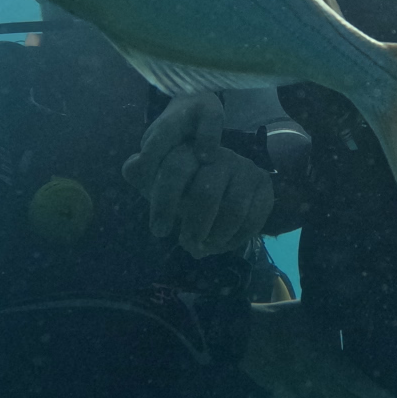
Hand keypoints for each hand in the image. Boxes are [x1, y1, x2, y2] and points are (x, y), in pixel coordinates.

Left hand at [122, 93, 275, 256]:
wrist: (224, 181)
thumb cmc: (182, 184)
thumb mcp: (157, 179)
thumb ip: (142, 174)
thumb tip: (133, 168)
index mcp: (189, 149)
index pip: (176, 169)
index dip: (165, 202)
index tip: (159, 231)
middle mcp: (219, 154)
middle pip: (206, 193)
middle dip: (193, 226)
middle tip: (185, 245)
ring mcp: (244, 168)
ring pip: (233, 209)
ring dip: (216, 237)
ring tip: (203, 248)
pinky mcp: (263, 185)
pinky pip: (253, 218)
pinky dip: (236, 239)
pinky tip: (222, 245)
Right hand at [242, 302, 396, 397]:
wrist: (245, 336)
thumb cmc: (283, 319)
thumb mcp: (314, 310)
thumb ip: (341, 316)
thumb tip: (368, 312)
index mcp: (320, 355)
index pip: (350, 378)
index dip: (371, 392)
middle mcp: (315, 378)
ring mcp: (303, 391)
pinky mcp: (293, 397)